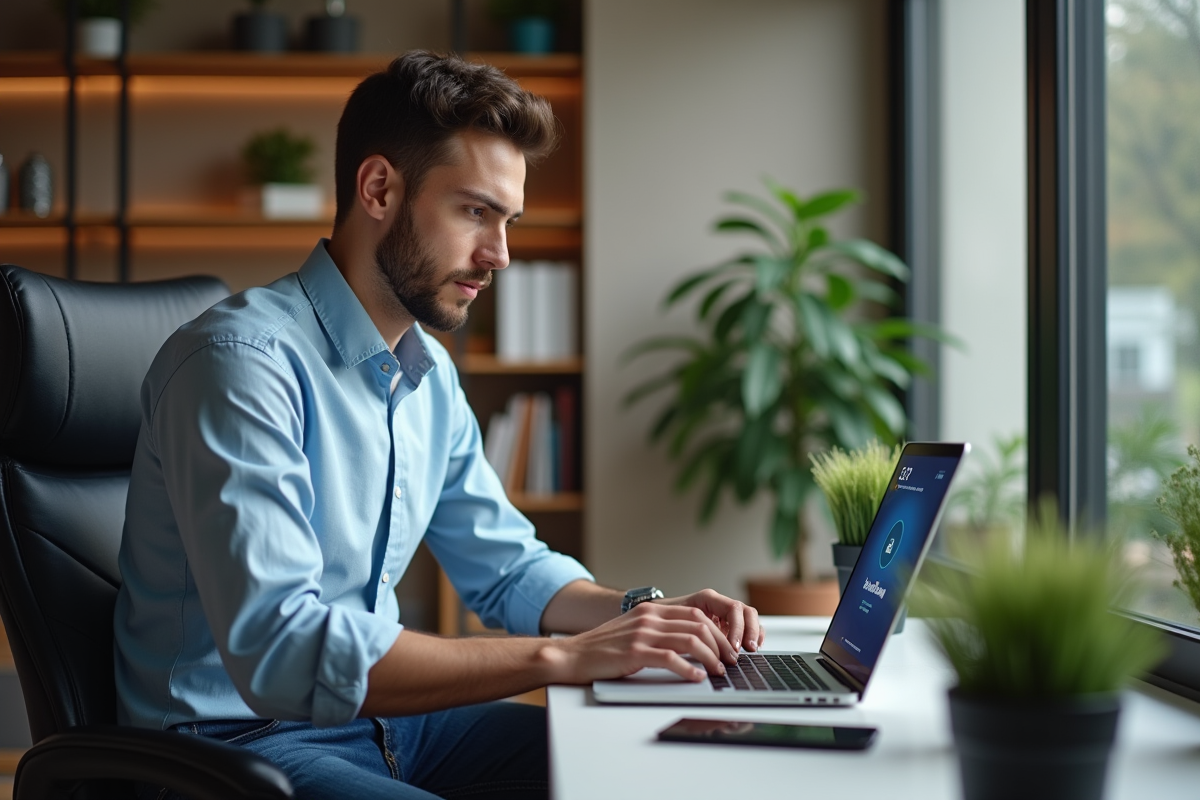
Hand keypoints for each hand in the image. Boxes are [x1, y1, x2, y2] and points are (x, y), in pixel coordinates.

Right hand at [547, 602, 736, 683]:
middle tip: (730, 662)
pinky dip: (689, 669)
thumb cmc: (603, 649)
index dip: (717, 632)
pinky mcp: (634, 652)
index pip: (696, 615)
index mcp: (652, 610)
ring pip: (690, 640)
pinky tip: (697, 677)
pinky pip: (670, 658)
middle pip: (698, 625)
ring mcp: (642, 634)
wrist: (572, 655)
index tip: (727, 648)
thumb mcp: (634, 631)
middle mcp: (649, 618)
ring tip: (718, 671)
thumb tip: (691, 644)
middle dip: (720, 645)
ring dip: (710, 658)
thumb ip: (659, 631)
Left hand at [655, 589, 763, 658]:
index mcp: (708, 598)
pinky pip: (747, 626)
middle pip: (746, 611)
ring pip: (749, 618)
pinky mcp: (728, 624)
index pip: (733, 608)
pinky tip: (752, 649)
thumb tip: (707, 650)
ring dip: (754, 634)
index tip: (735, 646)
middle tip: (748, 649)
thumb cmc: (665, 619)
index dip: (738, 628)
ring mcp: (725, 613)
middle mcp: (719, 604)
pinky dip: (754, 636)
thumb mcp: (676, 623)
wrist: (657, 618)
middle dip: (750, 631)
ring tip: (751, 651)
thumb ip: (693, 632)